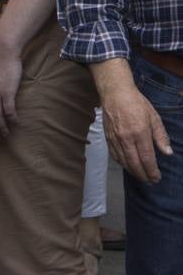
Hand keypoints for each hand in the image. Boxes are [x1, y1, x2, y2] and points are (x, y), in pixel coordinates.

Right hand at [97, 63, 172, 183]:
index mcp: (140, 133)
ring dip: (132, 172)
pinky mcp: (108, 137)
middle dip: (143, 175)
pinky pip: (115, 155)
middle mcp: (126, 138)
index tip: (157, 178)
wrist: (114, 93)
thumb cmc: (136, 103)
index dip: (152, 171)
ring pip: (123, 161)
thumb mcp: (154, 117)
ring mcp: (115, 139)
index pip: (147, 158)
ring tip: (140, 176)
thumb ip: (161, 136)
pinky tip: (128, 165)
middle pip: (134, 164)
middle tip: (150, 181)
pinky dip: (122, 163)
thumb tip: (167, 153)